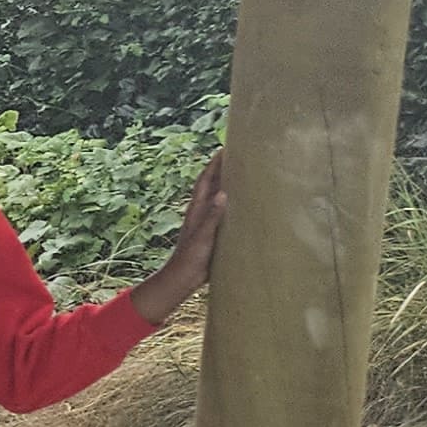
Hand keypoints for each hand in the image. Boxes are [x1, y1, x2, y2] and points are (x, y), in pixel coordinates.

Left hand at [133, 157, 229, 325]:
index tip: (224, 148)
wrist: (183, 278)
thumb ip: (212, 216)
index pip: (205, 181)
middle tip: (238, 155)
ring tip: (244, 173)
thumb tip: (223, 194)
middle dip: (222, 170)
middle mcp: (200, 212)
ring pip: (218, 197)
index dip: (214, 164)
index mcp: (196, 209)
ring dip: (228, 185)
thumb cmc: (191, 257)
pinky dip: (232, 203)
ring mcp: (206, 222)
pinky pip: (224, 212)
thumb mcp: (203, 236)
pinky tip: (243, 204)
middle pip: (212, 185)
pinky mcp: (212, 232)